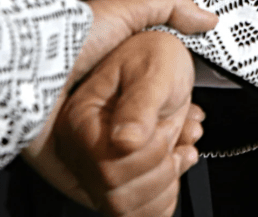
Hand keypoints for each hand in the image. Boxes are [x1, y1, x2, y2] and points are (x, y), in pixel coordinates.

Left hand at [23, 0, 216, 208]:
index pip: (159, 117)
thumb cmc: (69, 38)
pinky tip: (152, 180)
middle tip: (185, 143)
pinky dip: (135, 195)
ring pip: (137, 175)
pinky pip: (110, 196)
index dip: (181, 122)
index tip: (192, 124)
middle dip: (176, 148)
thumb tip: (206, 18)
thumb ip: (167, 8)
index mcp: (115, 91)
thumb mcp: (125, 12)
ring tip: (174, 160)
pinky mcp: (73, 174)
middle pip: (152, 149)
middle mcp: (103, 122)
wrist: (24, 68)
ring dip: (162, 172)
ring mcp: (87, 151)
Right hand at [56, 30, 201, 215]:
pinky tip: (177, 162)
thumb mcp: (155, 71)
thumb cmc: (154, 56)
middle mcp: (80, 149)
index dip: (148, 154)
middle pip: (117, 195)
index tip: (163, 127)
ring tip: (178, 147)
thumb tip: (124, 142)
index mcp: (79, 120)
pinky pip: (136, 211)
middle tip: (170, 133)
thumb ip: (140, 105)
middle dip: (160, 168)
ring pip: (126, 209)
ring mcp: (95, 166)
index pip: (108, 168)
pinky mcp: (115, 177)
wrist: (164, 59)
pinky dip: (167, 195)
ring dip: (167, 182)